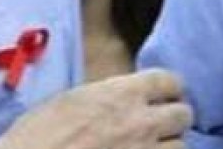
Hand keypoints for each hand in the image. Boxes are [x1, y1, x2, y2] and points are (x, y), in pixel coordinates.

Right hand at [0, 68, 191, 148]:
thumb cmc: (38, 135)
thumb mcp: (72, 100)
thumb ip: (106, 97)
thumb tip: (121, 99)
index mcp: (122, 94)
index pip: (169, 81)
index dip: (168, 88)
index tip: (163, 95)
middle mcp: (141, 122)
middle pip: (183, 114)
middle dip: (174, 119)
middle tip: (160, 125)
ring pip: (181, 147)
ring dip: (168, 147)